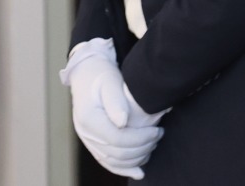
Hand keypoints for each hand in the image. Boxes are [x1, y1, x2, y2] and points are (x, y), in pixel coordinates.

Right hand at [61, 39, 163, 178]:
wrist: (87, 74)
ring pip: (113, 161)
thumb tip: (123, 122)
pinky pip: (107, 162)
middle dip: (142, 148)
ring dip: (136, 159)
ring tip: (153, 145)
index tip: (158, 130)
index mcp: (88, 118)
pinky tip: (139, 171)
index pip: (118, 138)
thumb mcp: (110, 81)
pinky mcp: (93, 143)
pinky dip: (124, 169)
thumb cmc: (101, 74)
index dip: (140, 138)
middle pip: (117, 153)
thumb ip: (116, 101)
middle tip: (159, 135)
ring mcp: (88, 140)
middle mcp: (85, 133)